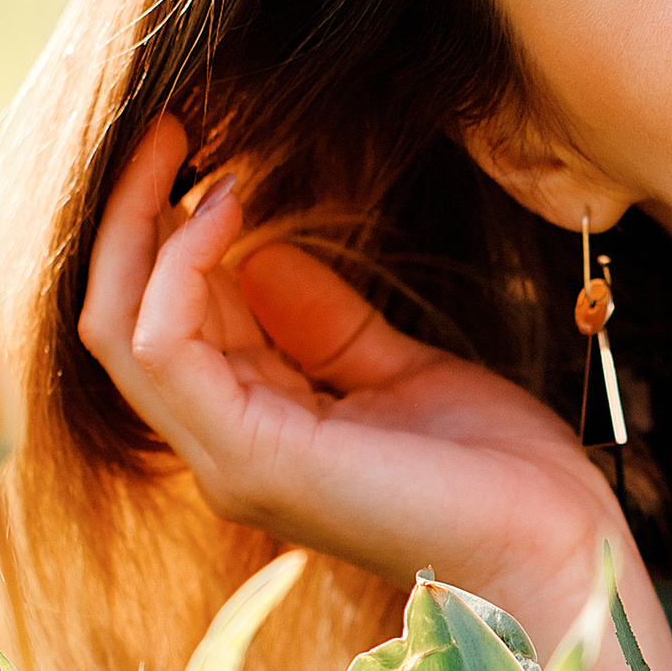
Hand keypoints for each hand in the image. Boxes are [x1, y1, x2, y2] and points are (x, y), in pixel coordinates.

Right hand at [82, 117, 611, 622]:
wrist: (551, 545)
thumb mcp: (399, 370)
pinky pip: (165, 346)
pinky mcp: (255, 457)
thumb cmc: (495, 473)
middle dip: (133, 214)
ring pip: (121, 328)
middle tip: (168, 125)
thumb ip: (327, 322)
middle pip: (120, 320)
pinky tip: (228, 207)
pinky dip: (183, 266)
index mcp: (255, 431)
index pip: (167, 322)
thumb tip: (264, 249)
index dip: (173, 232)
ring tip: (184, 146)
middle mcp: (224, 450)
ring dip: (141, 225)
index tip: (202, 151)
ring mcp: (231, 460)